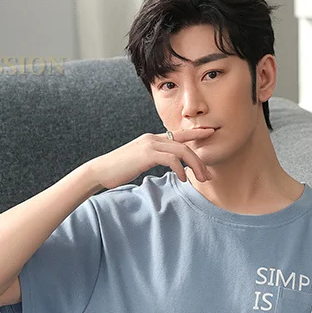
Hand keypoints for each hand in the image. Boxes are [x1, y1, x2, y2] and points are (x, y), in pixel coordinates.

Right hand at [87, 127, 215, 190]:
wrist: (101, 171)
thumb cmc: (119, 170)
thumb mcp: (140, 161)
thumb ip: (154, 159)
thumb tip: (168, 166)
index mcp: (153, 139)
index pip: (180, 134)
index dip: (197, 133)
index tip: (211, 134)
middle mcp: (153, 137)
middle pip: (185, 144)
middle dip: (200, 159)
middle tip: (208, 175)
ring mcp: (150, 144)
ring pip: (182, 150)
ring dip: (194, 165)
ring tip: (200, 179)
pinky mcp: (147, 153)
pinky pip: (171, 159)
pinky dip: (180, 169)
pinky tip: (182, 178)